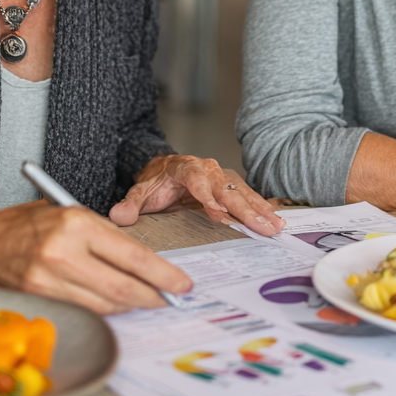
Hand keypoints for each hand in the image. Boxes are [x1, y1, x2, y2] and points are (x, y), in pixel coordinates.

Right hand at [0, 202, 191, 315]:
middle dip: (154, 295)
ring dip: (130, 306)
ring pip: (105, 303)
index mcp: (76, 222)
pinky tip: (115, 305)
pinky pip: (84, 310)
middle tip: (171, 298)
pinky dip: (104, 310)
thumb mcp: (68, 213)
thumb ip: (101, 235)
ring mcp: (49, 280)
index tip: (181, 283)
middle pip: (123, 285)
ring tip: (146, 301)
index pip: (132, 255)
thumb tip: (140, 260)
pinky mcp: (40, 299)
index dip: (162, 273)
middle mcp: (64, 252)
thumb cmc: (26, 224)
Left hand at [108, 155, 284, 235]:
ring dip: (259, 209)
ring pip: (242, 193)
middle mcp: (208, 170)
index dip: (208, 197)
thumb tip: (118, 216)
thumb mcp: (139, 192)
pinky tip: (276, 220)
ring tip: (275, 226)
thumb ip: (130, 204)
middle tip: (261, 226)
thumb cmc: (156, 182)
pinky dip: (263, 208)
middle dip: (245, 208)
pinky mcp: (231, 187)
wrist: (165, 170)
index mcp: (186, 169)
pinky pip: (248, 197)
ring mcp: (222, 178)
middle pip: (227, 189)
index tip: (218, 215)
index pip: (198, 181)